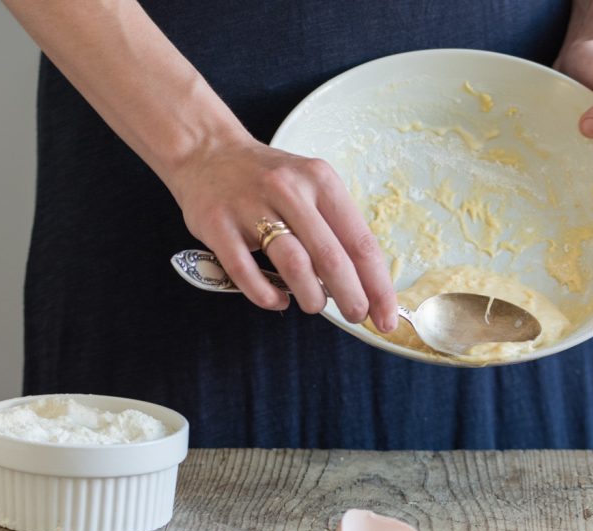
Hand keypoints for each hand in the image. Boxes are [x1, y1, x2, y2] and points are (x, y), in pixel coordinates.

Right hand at [167, 137, 398, 331]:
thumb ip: (333, 227)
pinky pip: (245, 272)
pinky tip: (277, 301)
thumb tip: (363, 283)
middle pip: (331, 257)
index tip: (386, 316)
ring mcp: (250, 206)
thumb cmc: (266, 179)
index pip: (360, 241)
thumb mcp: (308, 187)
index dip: (378, 285)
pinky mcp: (217, 224)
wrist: (206, 152)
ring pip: (294, 264)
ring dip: (311, 296)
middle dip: (351, 296)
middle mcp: (288, 189)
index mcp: (320, 180)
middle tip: (356, 316)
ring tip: (314, 305)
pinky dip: (266, 295)